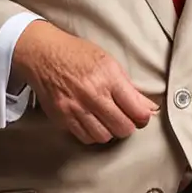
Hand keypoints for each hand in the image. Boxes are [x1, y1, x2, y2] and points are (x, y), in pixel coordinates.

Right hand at [11, 20, 157, 143]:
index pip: (137, 111)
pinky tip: (92, 122)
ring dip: (109, 131)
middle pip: (123, 128)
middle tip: (124, 118)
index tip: (142, 116)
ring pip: (104, 136)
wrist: (42, 54)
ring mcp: (75, 108)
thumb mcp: (108, 63)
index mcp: (108, 78)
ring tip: (107, 120)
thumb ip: (129, 88)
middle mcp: (92, 95)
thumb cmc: (76, 55)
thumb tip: (149, 108)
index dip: (144, 117)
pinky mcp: (62, 118)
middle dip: (127, 125)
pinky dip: (92, 133)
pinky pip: (85, 137)